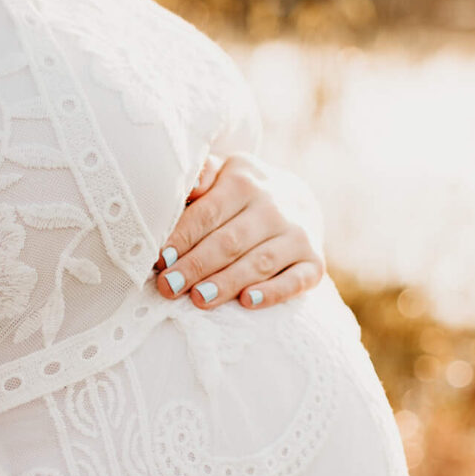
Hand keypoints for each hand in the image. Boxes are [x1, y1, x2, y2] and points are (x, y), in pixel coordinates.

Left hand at [151, 152, 326, 310]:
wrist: (298, 201)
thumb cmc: (241, 194)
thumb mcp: (223, 173)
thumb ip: (201, 174)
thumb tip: (191, 185)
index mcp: (245, 181)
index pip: (208, 213)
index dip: (182, 238)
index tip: (159, 260)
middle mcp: (275, 207)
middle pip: (230, 241)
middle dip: (197, 266)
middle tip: (169, 286)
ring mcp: (298, 235)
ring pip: (259, 262)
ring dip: (227, 282)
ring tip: (198, 299)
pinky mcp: (314, 262)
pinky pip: (295, 281)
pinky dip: (273, 292)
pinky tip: (247, 302)